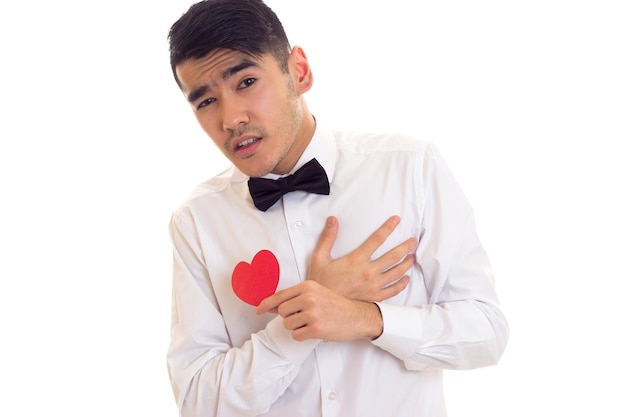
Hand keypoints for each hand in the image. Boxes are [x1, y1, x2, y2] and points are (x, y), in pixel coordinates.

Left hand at [256, 281, 382, 341]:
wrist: (358, 316)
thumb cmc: (336, 305)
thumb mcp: (317, 294)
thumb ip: (295, 298)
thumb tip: (271, 305)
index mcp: (308, 286)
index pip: (280, 296)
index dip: (265, 304)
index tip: (257, 310)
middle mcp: (309, 297)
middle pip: (282, 312)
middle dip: (289, 317)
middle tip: (304, 318)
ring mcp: (313, 313)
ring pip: (288, 324)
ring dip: (296, 327)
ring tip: (311, 323)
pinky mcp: (316, 328)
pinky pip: (296, 335)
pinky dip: (302, 336)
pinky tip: (314, 331)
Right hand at [308, 216, 416, 301]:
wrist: (323, 308)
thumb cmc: (321, 283)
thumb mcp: (319, 258)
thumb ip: (328, 238)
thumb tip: (333, 220)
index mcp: (356, 260)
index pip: (377, 239)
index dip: (388, 227)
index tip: (396, 220)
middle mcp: (368, 272)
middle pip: (393, 256)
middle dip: (406, 246)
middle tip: (413, 240)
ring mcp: (373, 286)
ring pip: (397, 273)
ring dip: (407, 263)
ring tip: (412, 256)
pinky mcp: (374, 297)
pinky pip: (393, 290)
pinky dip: (402, 284)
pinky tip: (406, 279)